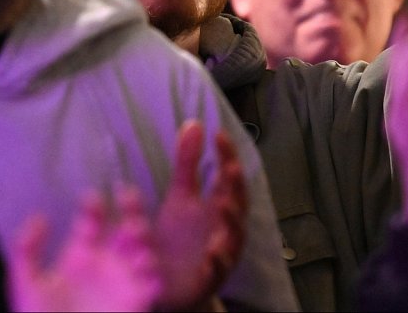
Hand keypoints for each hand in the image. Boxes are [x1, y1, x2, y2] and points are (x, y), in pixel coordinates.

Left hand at [8, 187, 161, 311]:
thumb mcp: (26, 283)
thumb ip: (26, 249)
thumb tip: (41, 217)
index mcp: (81, 252)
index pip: (92, 219)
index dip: (93, 205)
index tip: (91, 199)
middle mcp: (107, 261)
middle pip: (125, 226)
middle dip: (131, 208)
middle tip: (127, 195)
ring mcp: (124, 280)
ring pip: (144, 249)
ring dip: (144, 237)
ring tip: (134, 233)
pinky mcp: (137, 301)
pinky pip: (154, 284)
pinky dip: (155, 273)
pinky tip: (147, 267)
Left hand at [153, 120, 246, 310]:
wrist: (171, 286)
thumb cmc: (181, 239)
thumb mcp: (180, 197)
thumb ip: (187, 162)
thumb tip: (194, 122)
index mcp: (219, 206)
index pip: (228, 176)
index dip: (226, 155)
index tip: (218, 134)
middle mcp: (225, 228)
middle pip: (236, 204)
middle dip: (235, 187)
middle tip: (230, 168)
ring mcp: (221, 254)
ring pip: (233, 238)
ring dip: (231, 222)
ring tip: (225, 206)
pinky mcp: (209, 278)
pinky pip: (216, 271)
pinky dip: (217, 262)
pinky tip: (213, 253)